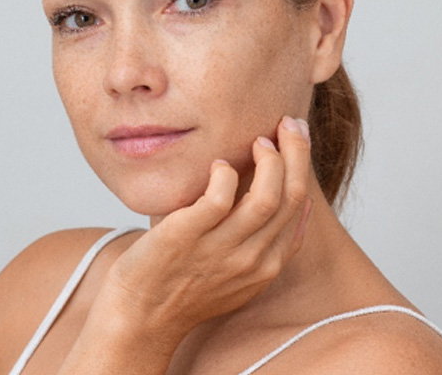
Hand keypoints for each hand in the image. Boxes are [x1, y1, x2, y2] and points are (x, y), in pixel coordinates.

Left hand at [96, 115, 313, 342]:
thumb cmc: (185, 288)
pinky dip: (224, 174)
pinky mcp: (185, 238)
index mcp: (267, 266)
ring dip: (269, 161)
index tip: (295, 136)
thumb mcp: (240, 275)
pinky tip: (217, 164)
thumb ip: (268, 243)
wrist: (139, 319)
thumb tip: (298, 203)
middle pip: (291, 197)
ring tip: (257, 141)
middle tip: (287, 123)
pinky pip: (218, 198)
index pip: (299, 207)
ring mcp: (219, 250)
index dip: (302, 164)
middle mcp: (250, 260)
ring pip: (266, 199)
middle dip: (296, 152)